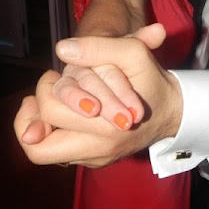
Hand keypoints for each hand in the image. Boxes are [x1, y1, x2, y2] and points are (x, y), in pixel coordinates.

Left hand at [14, 34, 182, 166]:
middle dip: (35, 115)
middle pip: (39, 148)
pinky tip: (62, 112)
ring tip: (47, 102)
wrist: (173, 111)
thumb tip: (62, 49)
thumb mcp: (133, 54)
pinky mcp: (95, 161)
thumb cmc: (150, 80)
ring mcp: (95, 159)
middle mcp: (98, 151)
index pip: (50, 116)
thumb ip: (99, 48)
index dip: (43, 94)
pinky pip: (60, 154)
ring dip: (40, 127)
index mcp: (106, 129)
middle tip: (48, 90)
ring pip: (45, 155)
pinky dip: (54, 133)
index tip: (53, 76)